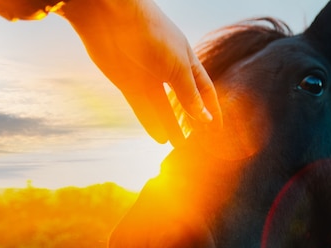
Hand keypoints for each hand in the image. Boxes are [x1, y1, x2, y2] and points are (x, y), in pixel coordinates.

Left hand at [59, 0, 221, 144]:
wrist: (113, 18)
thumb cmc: (153, 34)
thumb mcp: (178, 67)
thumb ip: (190, 94)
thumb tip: (205, 118)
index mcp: (187, 62)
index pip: (204, 91)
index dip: (211, 109)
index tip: (217, 129)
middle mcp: (169, 71)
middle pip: (184, 102)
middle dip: (191, 121)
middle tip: (199, 143)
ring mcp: (149, 78)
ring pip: (163, 108)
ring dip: (171, 126)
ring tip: (180, 146)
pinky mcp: (129, 84)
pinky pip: (143, 108)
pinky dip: (151, 123)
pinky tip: (160, 138)